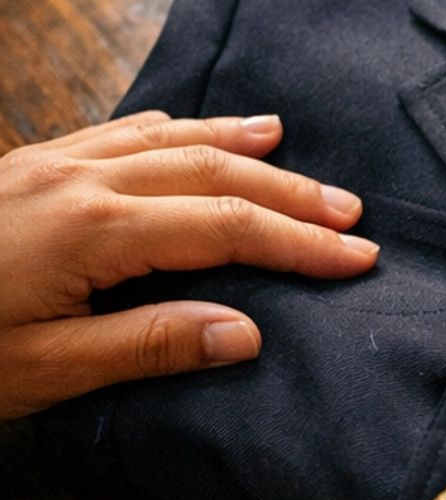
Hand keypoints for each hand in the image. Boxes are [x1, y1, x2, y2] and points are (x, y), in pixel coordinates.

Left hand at [0, 110, 377, 417]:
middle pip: (210, 170)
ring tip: (291, 147)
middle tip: (352, 215)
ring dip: (238, 146)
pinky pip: (118, 130)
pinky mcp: (25, 166)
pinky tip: (192, 131)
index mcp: (91, 230)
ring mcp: (48, 163)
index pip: (224, 228)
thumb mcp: (44, 370)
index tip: (359, 259)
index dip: (298, 243)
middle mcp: (76, 178)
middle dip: (288, 192)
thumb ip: (150, 344)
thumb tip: (248, 332)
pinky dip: (173, 129)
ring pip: (167, 138)